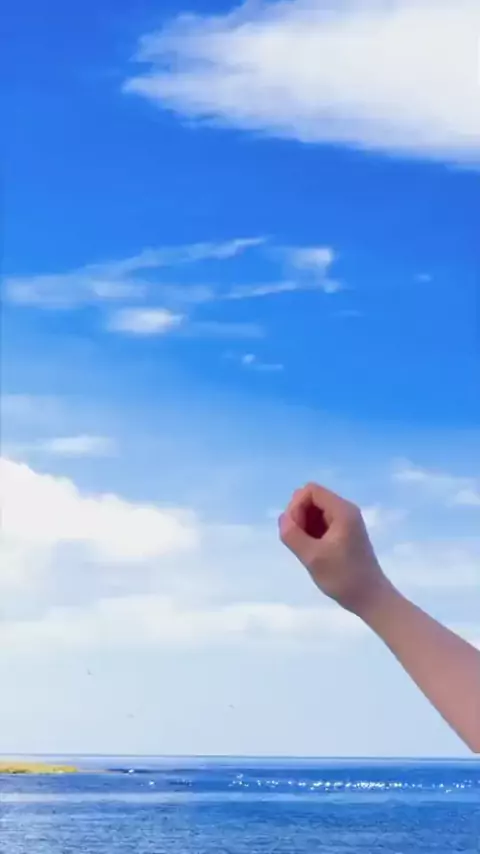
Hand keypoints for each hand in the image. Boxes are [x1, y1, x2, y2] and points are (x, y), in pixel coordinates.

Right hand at [279, 483, 390, 615]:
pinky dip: (311, 532)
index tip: (296, 531)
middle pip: (311, 498)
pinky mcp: (343, 533)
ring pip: (314, 511)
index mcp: (342, 511)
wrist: (370, 598)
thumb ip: (293, 535)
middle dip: (298, 516)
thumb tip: (283, 518)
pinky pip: (321, 522)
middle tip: (300, 542)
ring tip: (306, 549)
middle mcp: (345, 511)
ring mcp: (345, 522)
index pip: (310, 490)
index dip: (296, 507)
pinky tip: (312, 551)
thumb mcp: (313, 557)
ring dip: (303, 526)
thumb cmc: (343, 577)